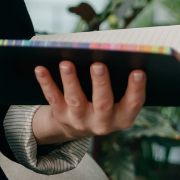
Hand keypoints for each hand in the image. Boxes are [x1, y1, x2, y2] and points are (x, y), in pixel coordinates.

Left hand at [30, 61, 145, 143]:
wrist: (76, 127)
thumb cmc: (102, 102)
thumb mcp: (116, 100)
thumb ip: (118, 82)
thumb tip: (110, 51)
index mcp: (123, 117)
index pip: (133, 104)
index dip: (137, 88)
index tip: (138, 71)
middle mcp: (103, 122)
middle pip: (103, 103)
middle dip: (101, 83)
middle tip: (98, 64)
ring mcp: (80, 121)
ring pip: (76, 100)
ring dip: (70, 81)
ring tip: (66, 63)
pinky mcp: (61, 116)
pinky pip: (53, 98)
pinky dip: (46, 82)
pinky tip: (40, 68)